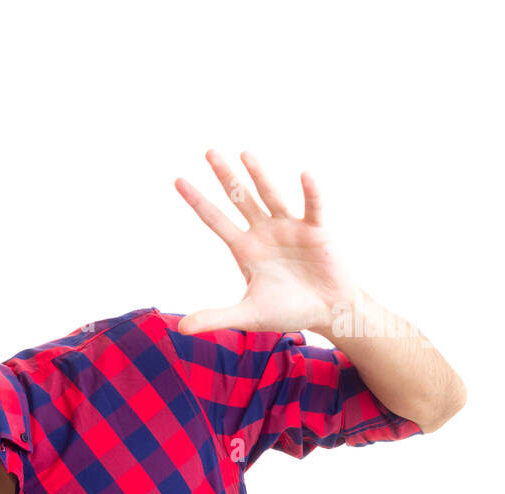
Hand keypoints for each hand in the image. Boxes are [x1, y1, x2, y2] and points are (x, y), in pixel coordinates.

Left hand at [173, 149, 358, 334]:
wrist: (327, 312)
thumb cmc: (287, 311)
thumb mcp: (248, 315)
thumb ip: (215, 318)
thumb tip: (180, 329)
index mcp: (244, 249)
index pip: (215, 220)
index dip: (197, 201)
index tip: (177, 180)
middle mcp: (263, 232)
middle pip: (240, 199)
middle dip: (225, 176)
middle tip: (209, 151)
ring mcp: (289, 227)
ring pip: (271, 195)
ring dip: (259, 175)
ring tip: (245, 153)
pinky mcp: (316, 231)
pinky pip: (312, 207)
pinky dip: (310, 192)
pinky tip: (305, 175)